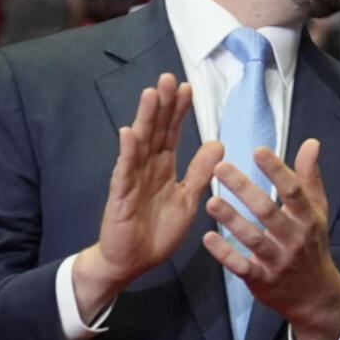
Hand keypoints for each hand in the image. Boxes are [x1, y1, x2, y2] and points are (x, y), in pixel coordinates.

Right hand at [73, 74, 221, 317]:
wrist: (132, 262)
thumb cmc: (157, 231)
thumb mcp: (188, 199)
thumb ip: (199, 172)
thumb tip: (218, 142)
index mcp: (163, 167)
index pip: (171, 133)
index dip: (178, 111)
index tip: (187, 87)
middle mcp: (146, 167)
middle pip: (155, 130)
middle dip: (162, 105)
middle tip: (168, 78)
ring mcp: (131, 179)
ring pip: (139, 144)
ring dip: (145, 119)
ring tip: (151, 94)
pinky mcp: (120, 196)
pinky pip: (124, 171)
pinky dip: (127, 152)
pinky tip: (129, 133)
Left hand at [203, 139, 339, 339]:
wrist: (315, 295)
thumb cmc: (312, 244)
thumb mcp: (317, 211)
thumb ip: (309, 177)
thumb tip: (311, 143)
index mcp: (307, 218)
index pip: (293, 190)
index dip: (276, 170)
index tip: (258, 151)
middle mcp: (294, 238)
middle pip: (268, 211)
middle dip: (244, 188)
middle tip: (220, 168)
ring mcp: (277, 260)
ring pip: (253, 239)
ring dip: (231, 220)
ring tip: (210, 201)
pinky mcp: (262, 279)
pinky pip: (242, 266)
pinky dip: (225, 254)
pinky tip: (208, 239)